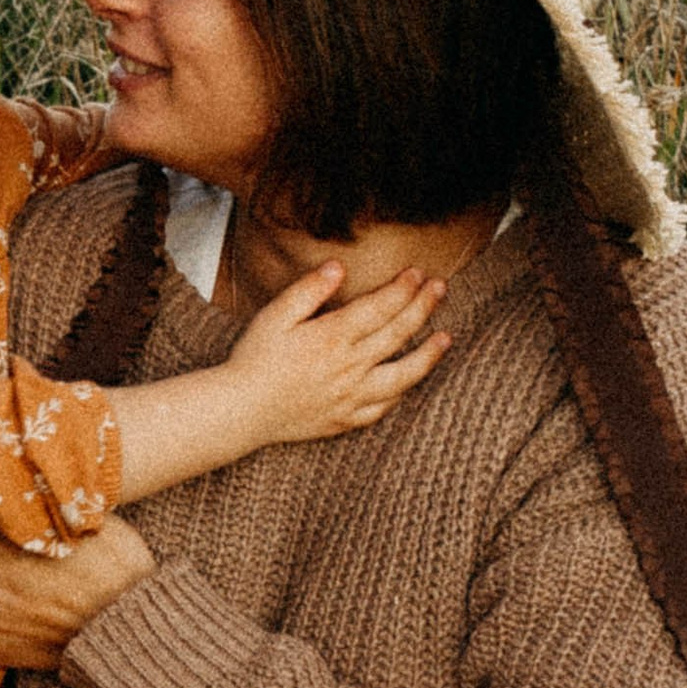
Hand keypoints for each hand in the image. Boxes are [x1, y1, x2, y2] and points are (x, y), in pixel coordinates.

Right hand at [224, 259, 451, 448]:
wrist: (240, 410)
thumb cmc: (253, 359)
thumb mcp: (274, 316)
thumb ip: (309, 290)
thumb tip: (339, 267)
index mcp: (332, 338)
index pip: (379, 307)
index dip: (403, 288)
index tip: (418, 273)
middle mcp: (348, 367)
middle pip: (397, 334)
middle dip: (423, 307)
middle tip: (440, 288)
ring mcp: (350, 397)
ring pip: (402, 375)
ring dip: (428, 355)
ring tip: (446, 338)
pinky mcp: (345, 420)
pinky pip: (383, 408)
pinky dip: (401, 393)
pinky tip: (410, 381)